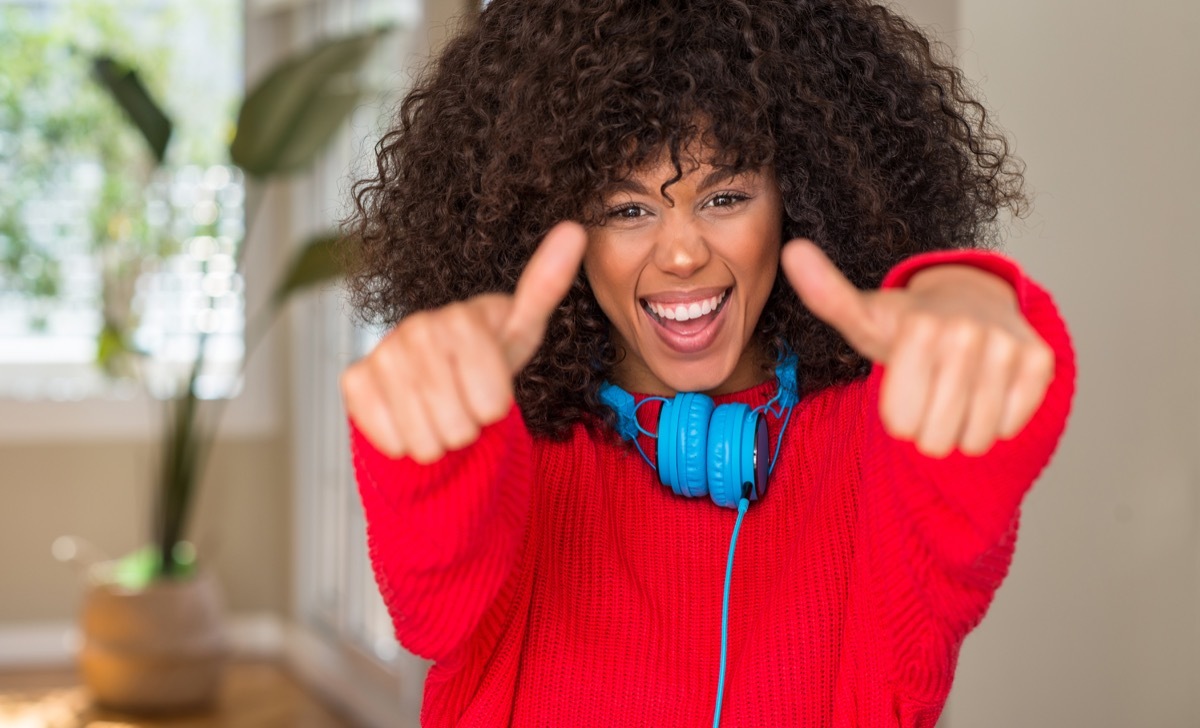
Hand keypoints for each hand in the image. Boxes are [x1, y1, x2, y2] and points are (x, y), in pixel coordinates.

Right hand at [341, 221, 587, 461]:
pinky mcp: (354, 379)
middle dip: (467, 428)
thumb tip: (575, 228)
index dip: (494, 410)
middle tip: (462, 404)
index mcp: (462, 318)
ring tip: (438, 412)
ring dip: (437, 440)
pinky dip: (404, 442)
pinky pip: (390, 439)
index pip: (491, 403)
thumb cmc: (485, 358)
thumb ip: (546, 287)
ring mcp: (383, 352)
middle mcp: (417, 328)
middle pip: (458, 425)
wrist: (435, 381)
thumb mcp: (523, 330)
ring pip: (424, 440)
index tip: (491, 393)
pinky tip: (409, 416)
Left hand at [780, 239, 1054, 457]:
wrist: (971, 300)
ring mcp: (1007, 346)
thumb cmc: (908, 323)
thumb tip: (792, 250)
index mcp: (918, 328)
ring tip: (957, 390)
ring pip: (976, 438)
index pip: (900, 424)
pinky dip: (997, 419)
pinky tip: (986, 388)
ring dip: (963, 427)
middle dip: (929, 427)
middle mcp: (966, 332)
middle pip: (937, 438)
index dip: (899, 415)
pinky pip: (1010, 425)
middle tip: (931, 392)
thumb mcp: (862, 315)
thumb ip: (826, 294)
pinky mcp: (1039, 361)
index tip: (903, 386)